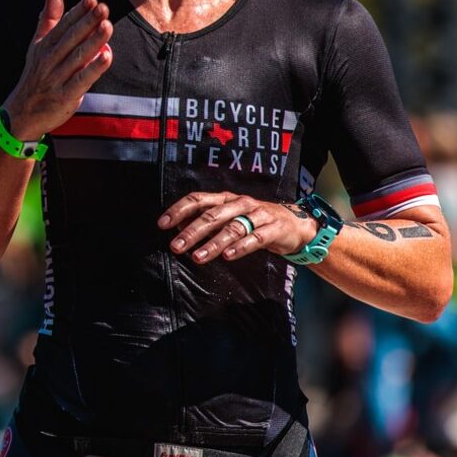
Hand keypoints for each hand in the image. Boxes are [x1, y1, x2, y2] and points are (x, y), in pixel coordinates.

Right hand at [3, 0, 112, 138]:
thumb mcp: (38, 45)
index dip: (77, 12)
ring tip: (107, 26)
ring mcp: (56, 79)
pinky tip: (107, 57)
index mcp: (44, 46)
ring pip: (77, 57)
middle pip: (71, 38)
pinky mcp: (64, 97)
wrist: (21, 113)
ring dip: (93, 41)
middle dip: (87, 22)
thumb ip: (48, 18)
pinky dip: (93, 69)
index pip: (63, 26)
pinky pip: (81, 81)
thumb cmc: (36, 75)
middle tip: (104, 8)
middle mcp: (49, 60)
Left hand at [157, 192, 317, 263]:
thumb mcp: (229, 218)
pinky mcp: (274, 228)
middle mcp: (240, 203)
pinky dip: (241, 247)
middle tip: (176, 247)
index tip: (162, 224)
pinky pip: (255, 237)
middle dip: (191, 231)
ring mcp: (258, 214)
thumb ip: (205, 222)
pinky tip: (227, 256)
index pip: (198, 199)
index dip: (179, 210)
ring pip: (232, 228)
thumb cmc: (254, 221)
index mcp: (226, 199)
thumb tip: (177, 227)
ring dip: (213, 243)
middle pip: (212, 216)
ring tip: (197, 257)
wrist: (294, 224)